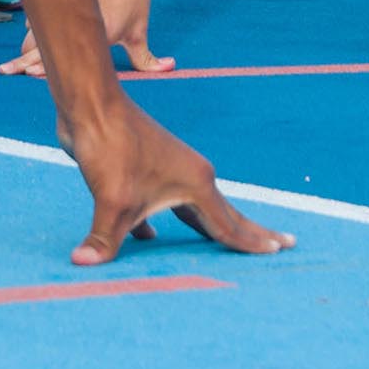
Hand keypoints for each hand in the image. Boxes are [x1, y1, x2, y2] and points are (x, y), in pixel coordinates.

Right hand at [0, 0, 173, 78]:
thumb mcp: (140, 29)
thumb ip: (147, 57)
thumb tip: (169, 67)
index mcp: (96, 36)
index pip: (59, 56)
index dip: (38, 66)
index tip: (27, 74)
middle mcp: (74, 24)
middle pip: (34, 46)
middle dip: (23, 61)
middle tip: (8, 70)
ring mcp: (62, 8)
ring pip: (33, 32)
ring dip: (28, 46)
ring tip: (14, 63)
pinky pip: (39, 18)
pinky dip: (35, 27)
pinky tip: (31, 36)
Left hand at [63, 101, 291, 262]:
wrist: (90, 105)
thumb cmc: (110, 148)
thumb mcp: (111, 200)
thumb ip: (104, 239)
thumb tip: (84, 263)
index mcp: (196, 184)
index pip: (229, 224)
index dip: (253, 242)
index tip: (280, 249)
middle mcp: (190, 175)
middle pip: (227, 213)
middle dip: (253, 231)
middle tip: (285, 242)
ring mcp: (169, 170)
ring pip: (195, 210)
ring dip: (209, 229)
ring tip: (228, 243)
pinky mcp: (145, 169)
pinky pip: (161, 204)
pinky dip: (159, 223)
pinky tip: (149, 239)